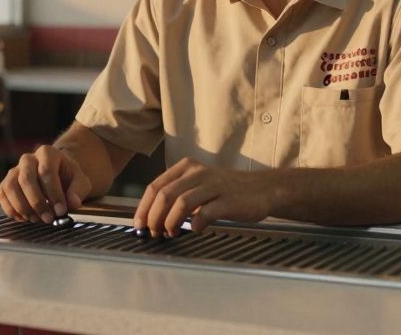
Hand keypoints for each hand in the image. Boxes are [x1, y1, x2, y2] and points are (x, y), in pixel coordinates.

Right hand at [0, 145, 91, 223]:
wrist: (56, 176)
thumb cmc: (68, 178)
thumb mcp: (80, 181)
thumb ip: (78, 191)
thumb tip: (72, 202)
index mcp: (48, 153)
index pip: (47, 172)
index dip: (53, 193)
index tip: (61, 211)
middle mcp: (28, 159)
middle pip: (26, 179)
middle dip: (37, 202)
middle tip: (48, 219)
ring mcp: (14, 170)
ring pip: (11, 187)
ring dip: (23, 207)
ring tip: (36, 219)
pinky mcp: (5, 183)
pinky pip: (2, 195)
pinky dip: (11, 209)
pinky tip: (24, 218)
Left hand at [133, 157, 275, 236]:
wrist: (262, 189)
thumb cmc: (226, 191)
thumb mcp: (199, 184)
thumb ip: (177, 195)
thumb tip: (152, 218)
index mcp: (186, 167)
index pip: (155, 186)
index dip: (143, 208)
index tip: (139, 225)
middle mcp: (198, 173)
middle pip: (164, 195)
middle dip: (154, 217)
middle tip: (154, 233)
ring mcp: (214, 185)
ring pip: (181, 203)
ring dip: (170, 222)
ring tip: (170, 233)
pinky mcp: (228, 200)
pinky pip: (205, 213)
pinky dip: (195, 224)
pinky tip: (194, 230)